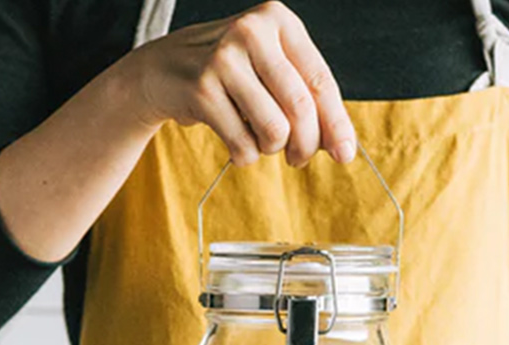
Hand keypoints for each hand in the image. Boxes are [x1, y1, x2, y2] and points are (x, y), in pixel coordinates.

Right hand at [123, 1, 355, 166]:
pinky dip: (245, 155)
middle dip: (306, 145)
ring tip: (260, 142)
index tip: (345, 154)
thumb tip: (341, 146)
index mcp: (278, 21)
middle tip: (298, 160)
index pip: (320, 80)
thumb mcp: (270, 69)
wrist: (163, 70)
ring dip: (271, 149)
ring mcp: (223, 59)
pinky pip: (243, 144)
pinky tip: (235, 142)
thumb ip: (305, 98)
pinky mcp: (202, 90)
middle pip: (300, 108)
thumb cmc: (229, 74)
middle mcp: (251, 32)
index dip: (336, 123)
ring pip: (274, 130)